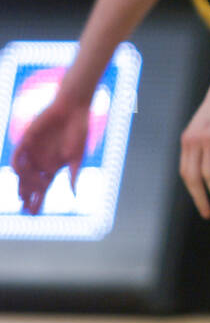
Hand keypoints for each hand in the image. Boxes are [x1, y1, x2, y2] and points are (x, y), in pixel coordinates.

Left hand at [12, 95, 89, 214]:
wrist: (73, 108)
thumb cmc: (79, 132)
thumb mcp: (77, 156)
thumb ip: (73, 175)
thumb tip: (74, 195)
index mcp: (53, 167)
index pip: (42, 189)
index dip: (37, 201)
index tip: (33, 214)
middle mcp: (40, 162)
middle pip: (29, 184)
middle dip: (27, 196)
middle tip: (25, 207)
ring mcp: (33, 152)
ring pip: (22, 173)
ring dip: (24, 183)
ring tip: (25, 192)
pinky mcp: (26, 140)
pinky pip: (17, 156)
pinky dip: (17, 166)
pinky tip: (20, 173)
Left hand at [180, 91, 209, 218]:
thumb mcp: (206, 126)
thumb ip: (203, 144)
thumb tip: (207, 168)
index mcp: (187, 140)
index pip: (186, 173)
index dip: (193, 191)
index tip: (202, 204)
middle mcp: (194, 141)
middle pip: (194, 178)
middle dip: (201, 200)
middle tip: (209, 214)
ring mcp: (208, 139)